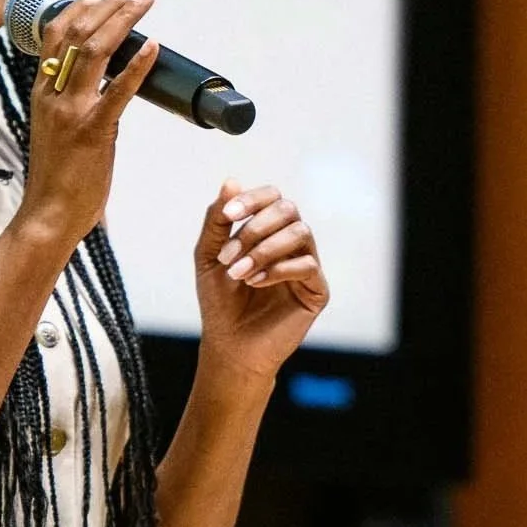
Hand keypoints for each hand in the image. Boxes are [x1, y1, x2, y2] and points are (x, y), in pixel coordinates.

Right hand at [12, 0, 160, 245]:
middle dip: (112, 3)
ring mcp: (71, 111)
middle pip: (78, 32)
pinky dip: (136, 66)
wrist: (48, 214)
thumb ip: (74, 99)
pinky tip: (153, 48)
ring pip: (93, 50)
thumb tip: (105, 77)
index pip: (58, 32)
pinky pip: (116, 92)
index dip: (86, 6)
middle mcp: (52, 93)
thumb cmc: (59, 175)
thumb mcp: (57, 126)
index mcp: (43, 90)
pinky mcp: (92, 132)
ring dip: (124, 19)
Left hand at [193, 179, 328, 382]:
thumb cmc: (219, 302)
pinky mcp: (317, 290)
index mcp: (268, 230)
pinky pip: (308, 264)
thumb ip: (218, 220)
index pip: (272, 197)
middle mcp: (291, 243)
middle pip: (289, 209)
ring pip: (301, 232)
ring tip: (239, 273)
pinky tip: (256, 283)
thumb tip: (231, 180)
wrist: (229, 345)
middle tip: (230, 254)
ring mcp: (306, 265)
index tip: (229, 215)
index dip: (253, 199)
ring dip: (265, 249)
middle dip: (256, 227)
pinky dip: (278, 269)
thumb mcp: (209, 256)